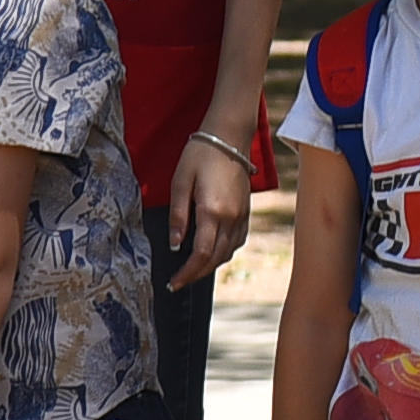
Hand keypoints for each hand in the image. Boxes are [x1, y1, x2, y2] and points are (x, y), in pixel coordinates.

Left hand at [167, 129, 253, 287]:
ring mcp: (241, 215)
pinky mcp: (246, 211)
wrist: (228, 137)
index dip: (186, 273)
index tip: (173, 282)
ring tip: (192, 269)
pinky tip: (211, 251)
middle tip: (178, 281)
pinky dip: (224, 252)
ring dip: (210, 265)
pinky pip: (237, 241)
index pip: (201, 254)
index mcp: (212, 211)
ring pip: (228, 252)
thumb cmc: (200, 155)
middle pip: (215, 258)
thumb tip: (175, 244)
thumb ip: (178, 216)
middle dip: (196, 274)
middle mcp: (231, 218)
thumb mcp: (180, 182)